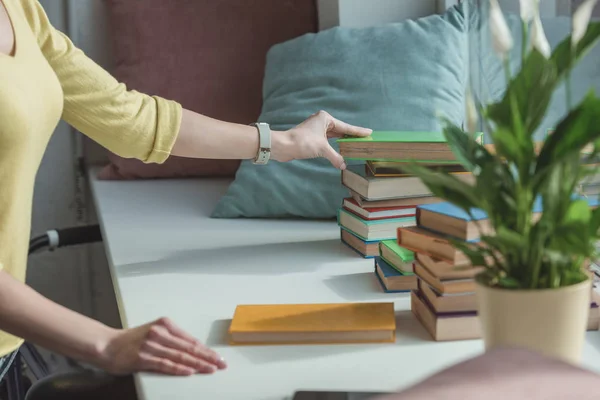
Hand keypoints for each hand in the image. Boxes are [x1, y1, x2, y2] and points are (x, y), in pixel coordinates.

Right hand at [98, 317, 225, 375]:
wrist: (107, 345)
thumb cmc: (131, 341)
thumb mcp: (154, 333)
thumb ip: (172, 339)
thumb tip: (193, 350)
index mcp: (165, 324)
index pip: (190, 339)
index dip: (206, 349)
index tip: (217, 356)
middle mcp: (160, 333)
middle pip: (189, 347)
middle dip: (207, 357)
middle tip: (221, 363)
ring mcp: (152, 345)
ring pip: (181, 356)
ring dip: (198, 364)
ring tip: (211, 369)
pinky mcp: (144, 357)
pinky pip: (166, 364)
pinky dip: (179, 368)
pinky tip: (190, 371)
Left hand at [271, 110, 371, 168]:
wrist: (283, 146)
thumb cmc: (302, 142)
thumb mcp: (322, 149)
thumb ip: (335, 157)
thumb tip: (343, 165)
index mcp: (325, 119)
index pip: (346, 127)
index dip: (358, 131)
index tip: (369, 132)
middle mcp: (321, 121)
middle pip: (341, 130)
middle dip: (351, 135)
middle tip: (365, 138)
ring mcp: (316, 129)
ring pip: (334, 135)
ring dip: (343, 140)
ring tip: (355, 143)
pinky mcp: (312, 137)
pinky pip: (328, 140)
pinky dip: (335, 145)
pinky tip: (341, 148)